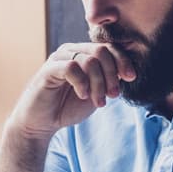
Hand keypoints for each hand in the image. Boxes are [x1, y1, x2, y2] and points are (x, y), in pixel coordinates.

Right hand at [8, 43, 135, 140]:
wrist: (41, 123)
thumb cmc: (67, 107)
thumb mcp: (95, 93)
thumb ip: (108, 81)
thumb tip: (127, 72)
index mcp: (83, 54)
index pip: (108, 47)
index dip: (123, 61)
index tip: (131, 78)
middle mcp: (71, 51)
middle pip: (101, 51)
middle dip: (112, 74)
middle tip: (113, 95)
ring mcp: (59, 58)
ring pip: (90, 60)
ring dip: (99, 84)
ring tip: (98, 102)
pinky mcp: (48, 69)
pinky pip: (72, 67)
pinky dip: (82, 83)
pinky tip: (82, 95)